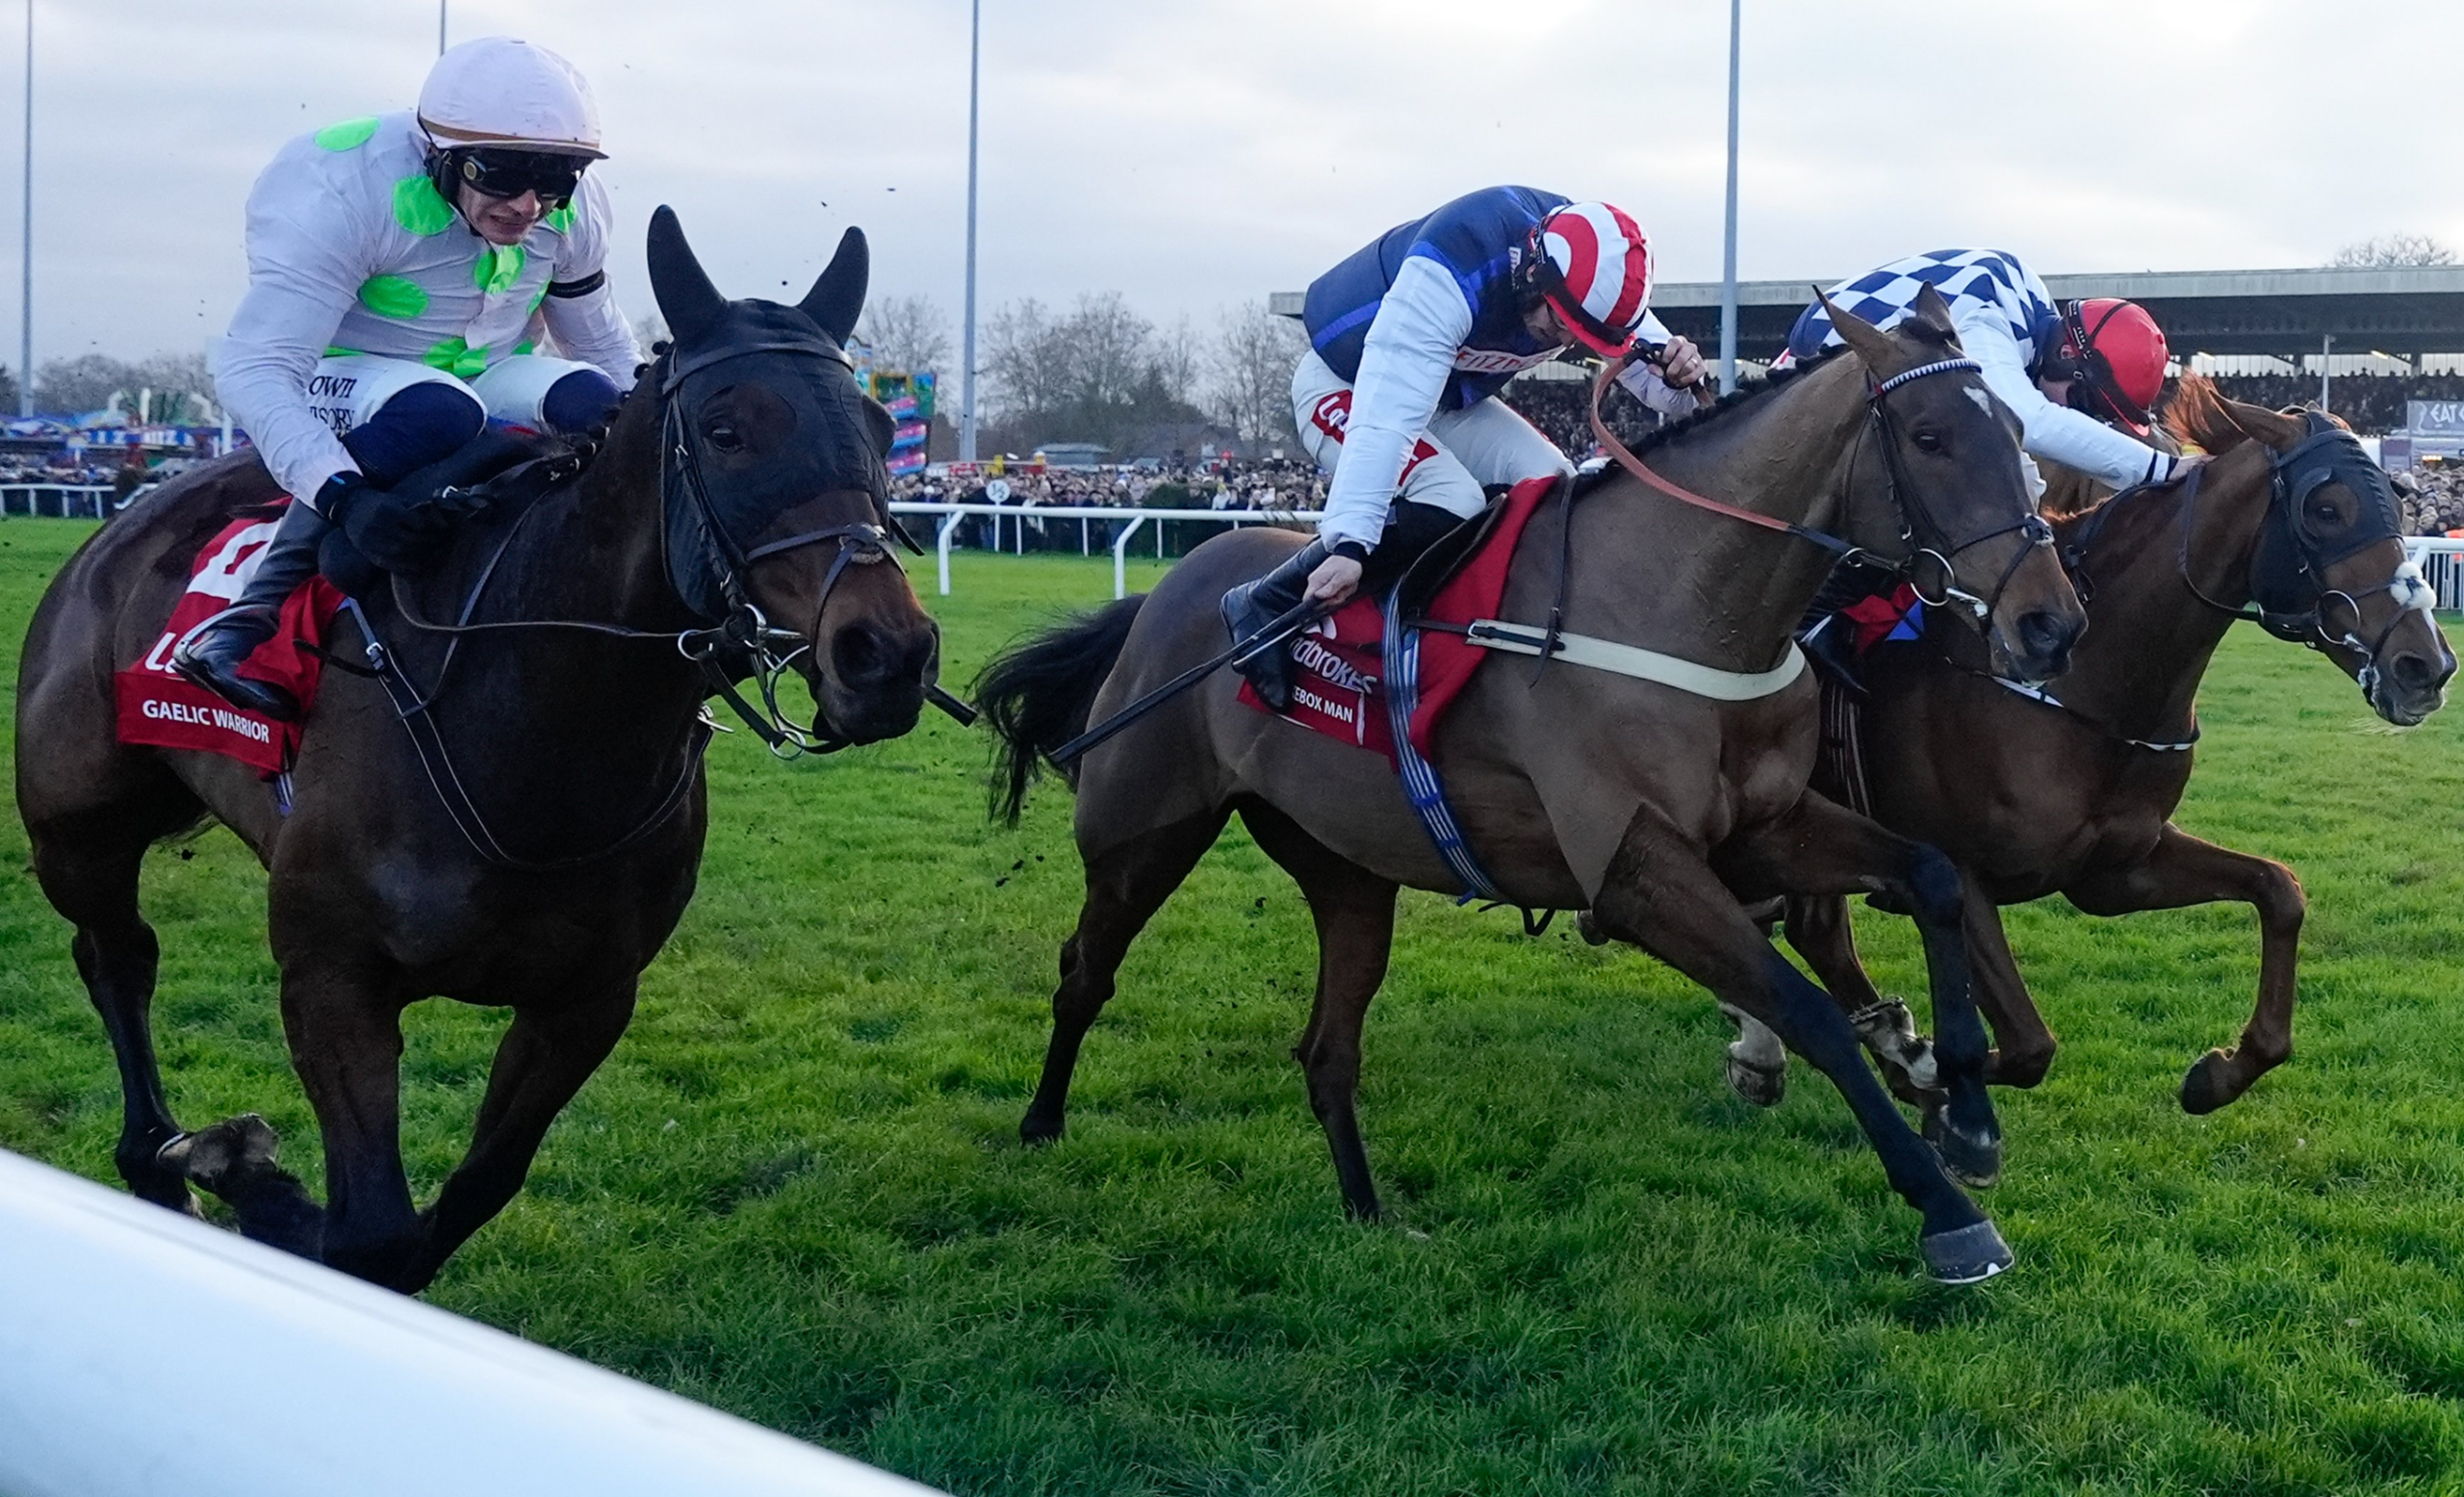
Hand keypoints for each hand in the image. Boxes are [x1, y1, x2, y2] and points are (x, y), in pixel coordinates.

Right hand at [323, 474, 487, 574]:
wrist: (351, 510)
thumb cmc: (381, 504)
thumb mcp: (397, 501)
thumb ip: (416, 511)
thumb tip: (446, 517)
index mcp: (389, 511)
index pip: (419, 524)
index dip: (435, 528)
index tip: (446, 528)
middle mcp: (381, 528)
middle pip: (414, 541)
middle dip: (432, 542)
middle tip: (443, 542)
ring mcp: (375, 544)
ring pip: (406, 555)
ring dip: (424, 555)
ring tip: (434, 552)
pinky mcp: (373, 557)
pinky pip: (396, 567)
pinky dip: (411, 568)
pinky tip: (421, 564)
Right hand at [1305, 553, 1363, 606]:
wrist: (1351, 553)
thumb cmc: (1348, 566)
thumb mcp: (1342, 578)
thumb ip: (1330, 589)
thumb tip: (1317, 597)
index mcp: (1316, 580)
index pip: (1307, 600)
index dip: (1317, 606)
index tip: (1330, 602)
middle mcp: (1314, 581)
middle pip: (1319, 601)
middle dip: (1334, 599)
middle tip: (1344, 590)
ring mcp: (1319, 581)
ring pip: (1327, 597)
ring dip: (1339, 595)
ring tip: (1346, 586)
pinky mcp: (1325, 581)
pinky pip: (1331, 592)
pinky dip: (1340, 591)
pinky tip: (1345, 585)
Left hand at [1656, 334, 1705, 388]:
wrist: (1677, 371)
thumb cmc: (1668, 363)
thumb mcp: (1659, 363)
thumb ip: (1654, 365)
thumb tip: (1652, 368)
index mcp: (1678, 341)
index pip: (1675, 342)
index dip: (1668, 353)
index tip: (1664, 361)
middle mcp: (1690, 347)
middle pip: (1682, 357)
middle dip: (1673, 369)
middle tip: (1668, 375)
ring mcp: (1697, 357)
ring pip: (1689, 366)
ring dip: (1679, 375)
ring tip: (1673, 379)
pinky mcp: (1702, 368)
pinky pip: (1694, 375)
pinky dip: (1685, 380)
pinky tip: (1680, 381)